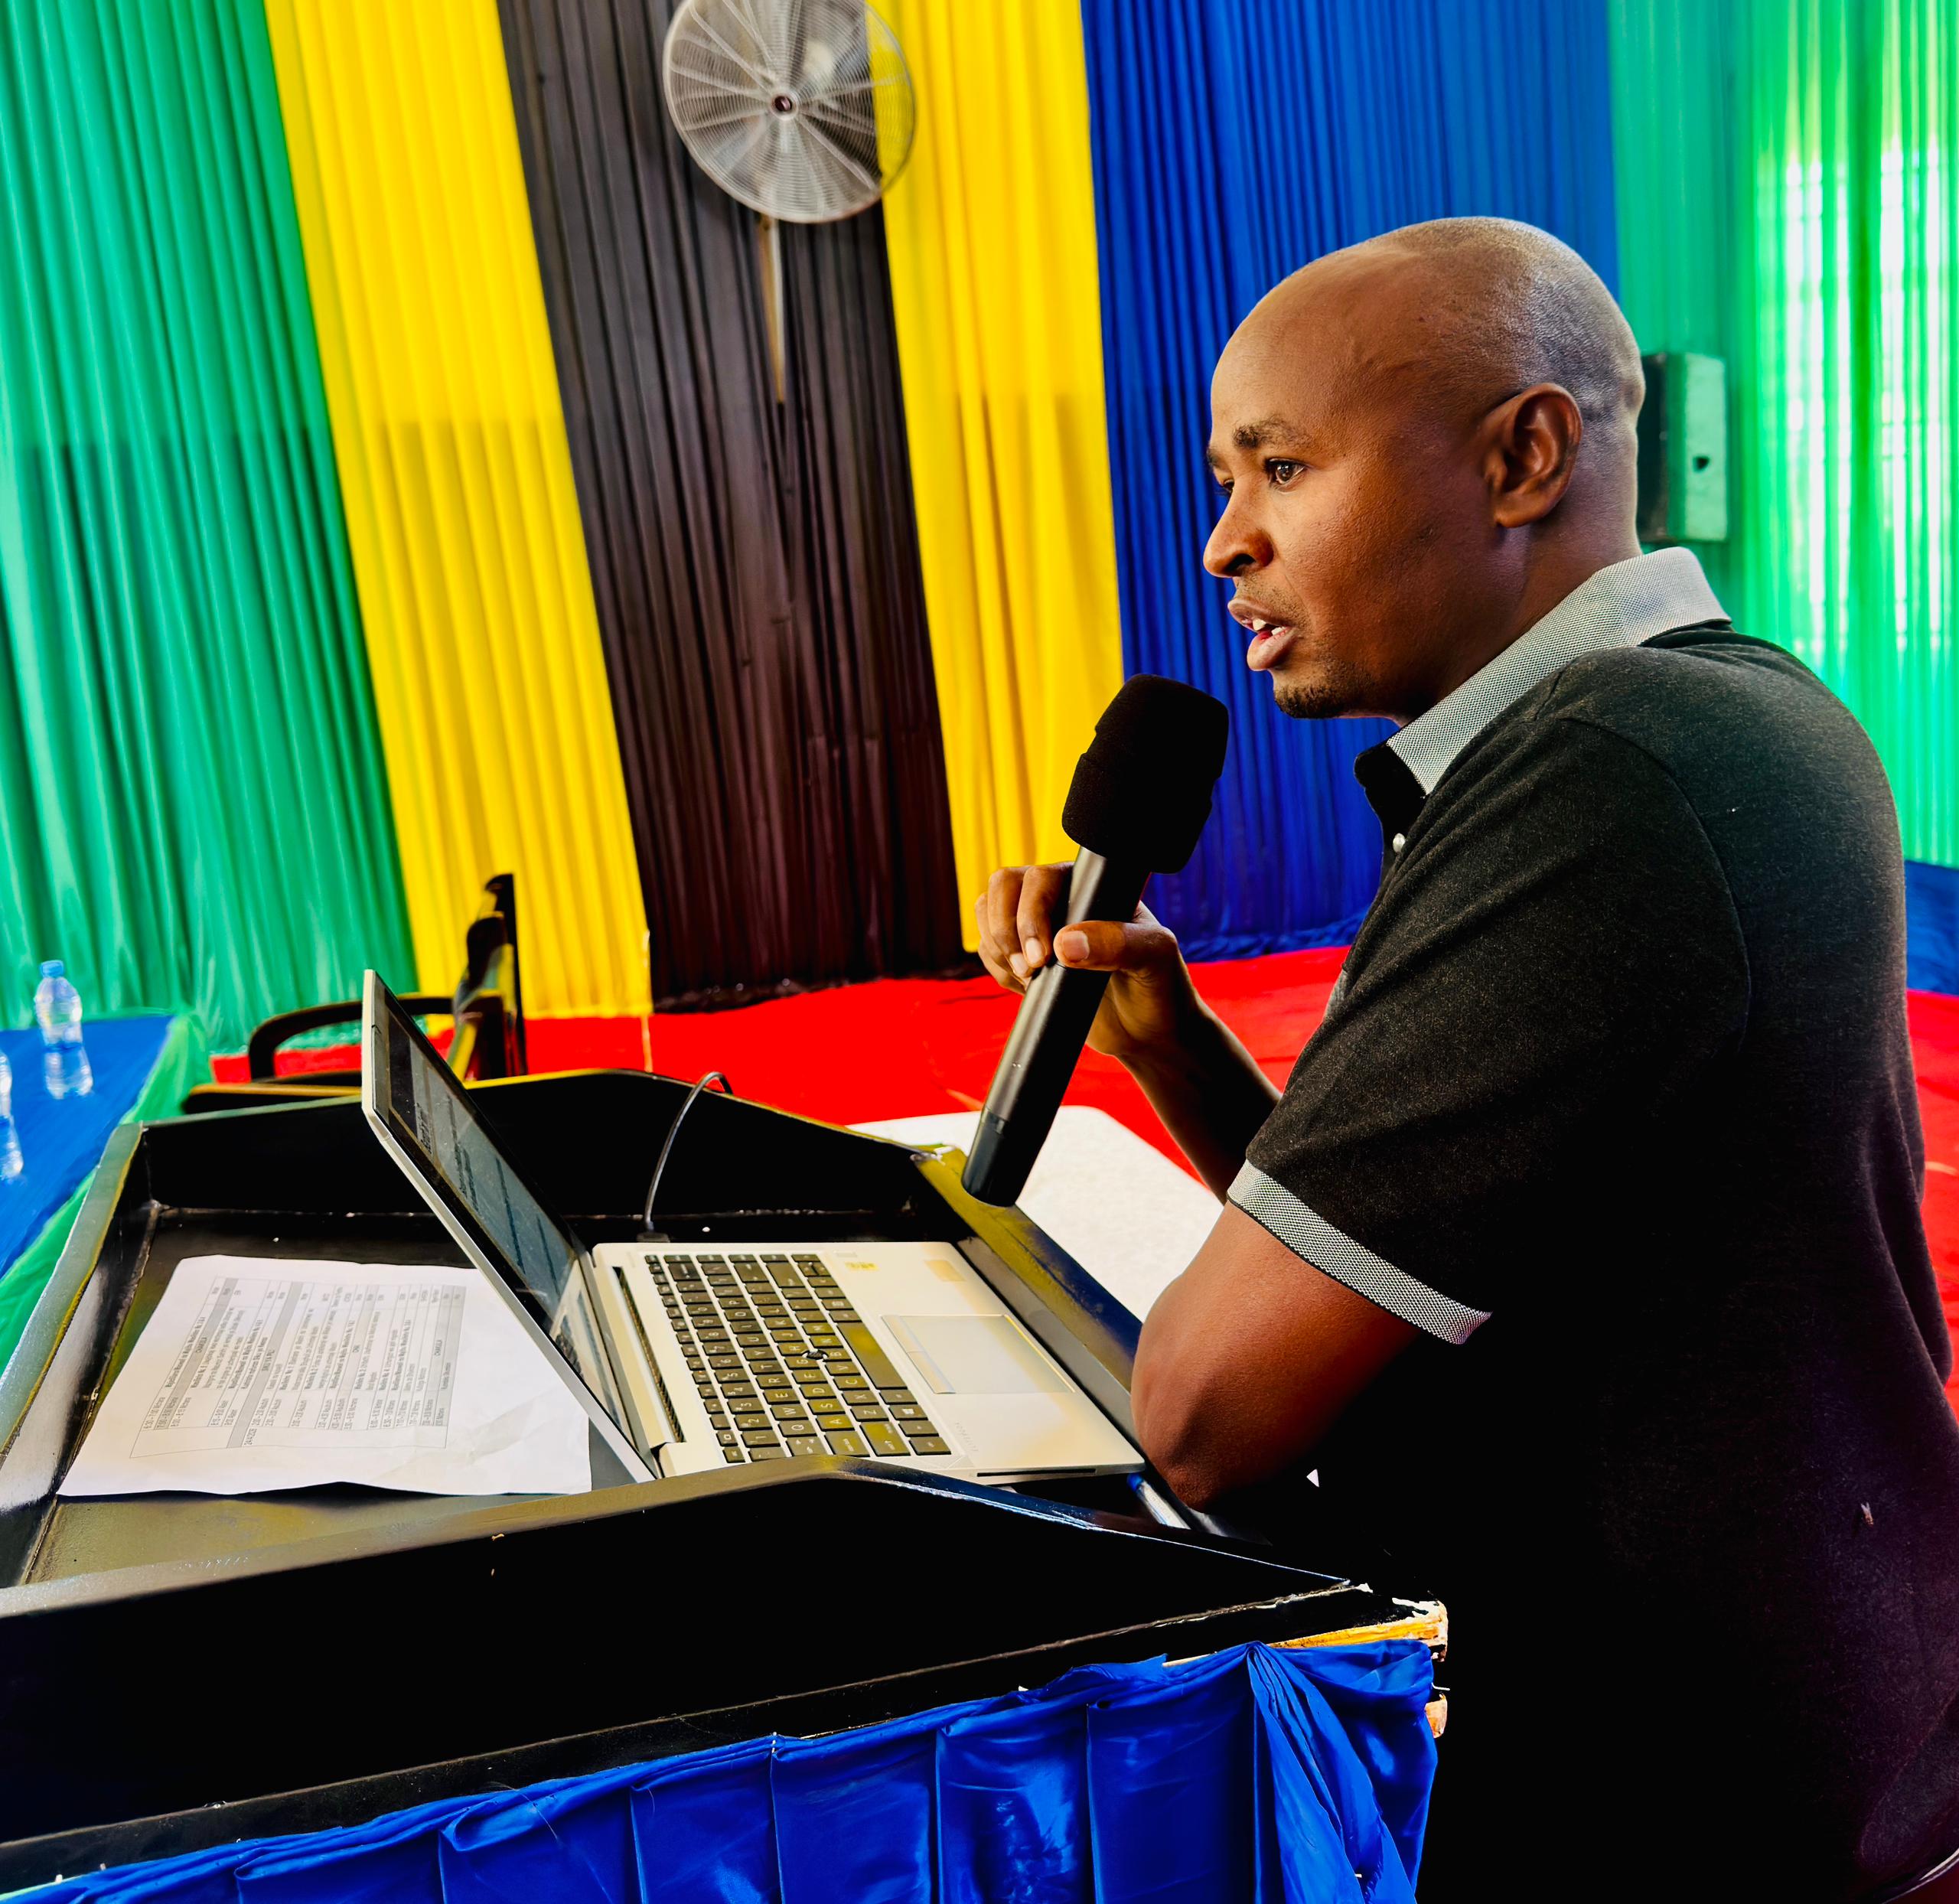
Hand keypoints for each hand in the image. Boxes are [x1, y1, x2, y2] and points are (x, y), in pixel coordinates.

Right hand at [974, 863, 1197, 1064]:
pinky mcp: (1027, 957)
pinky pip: (990, 950)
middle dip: (1005, 930)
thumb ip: (1116, 944)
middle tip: (1031, 970)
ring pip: (989, 916)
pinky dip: (998, 969)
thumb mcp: (1154, 958)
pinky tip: (1028, 987)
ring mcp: (1039, 928)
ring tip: (1031, 979)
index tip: (1046, 956)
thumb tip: (1064, 944)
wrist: (1149, 1032)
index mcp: (1091, 887)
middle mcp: (1061, 899)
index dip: (1030, 913)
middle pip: (1003, 887)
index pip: (1040, 877)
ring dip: (999, 950)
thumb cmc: (1160, 985)